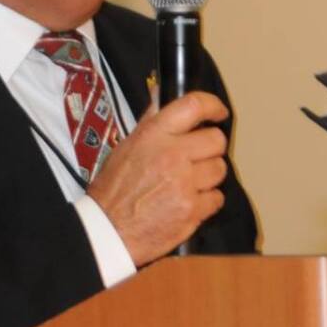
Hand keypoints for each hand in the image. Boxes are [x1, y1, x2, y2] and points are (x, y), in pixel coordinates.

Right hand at [89, 91, 230, 264]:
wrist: (107, 231)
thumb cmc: (113, 190)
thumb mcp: (126, 147)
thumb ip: (151, 122)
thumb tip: (161, 95)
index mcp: (153, 136)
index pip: (193, 106)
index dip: (212, 105)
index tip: (218, 112)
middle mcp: (171, 156)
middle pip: (216, 140)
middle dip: (210, 148)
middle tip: (198, 157)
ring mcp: (184, 184)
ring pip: (219, 169)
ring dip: (209, 175)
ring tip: (188, 183)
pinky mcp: (192, 210)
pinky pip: (217, 198)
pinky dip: (207, 201)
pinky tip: (188, 202)